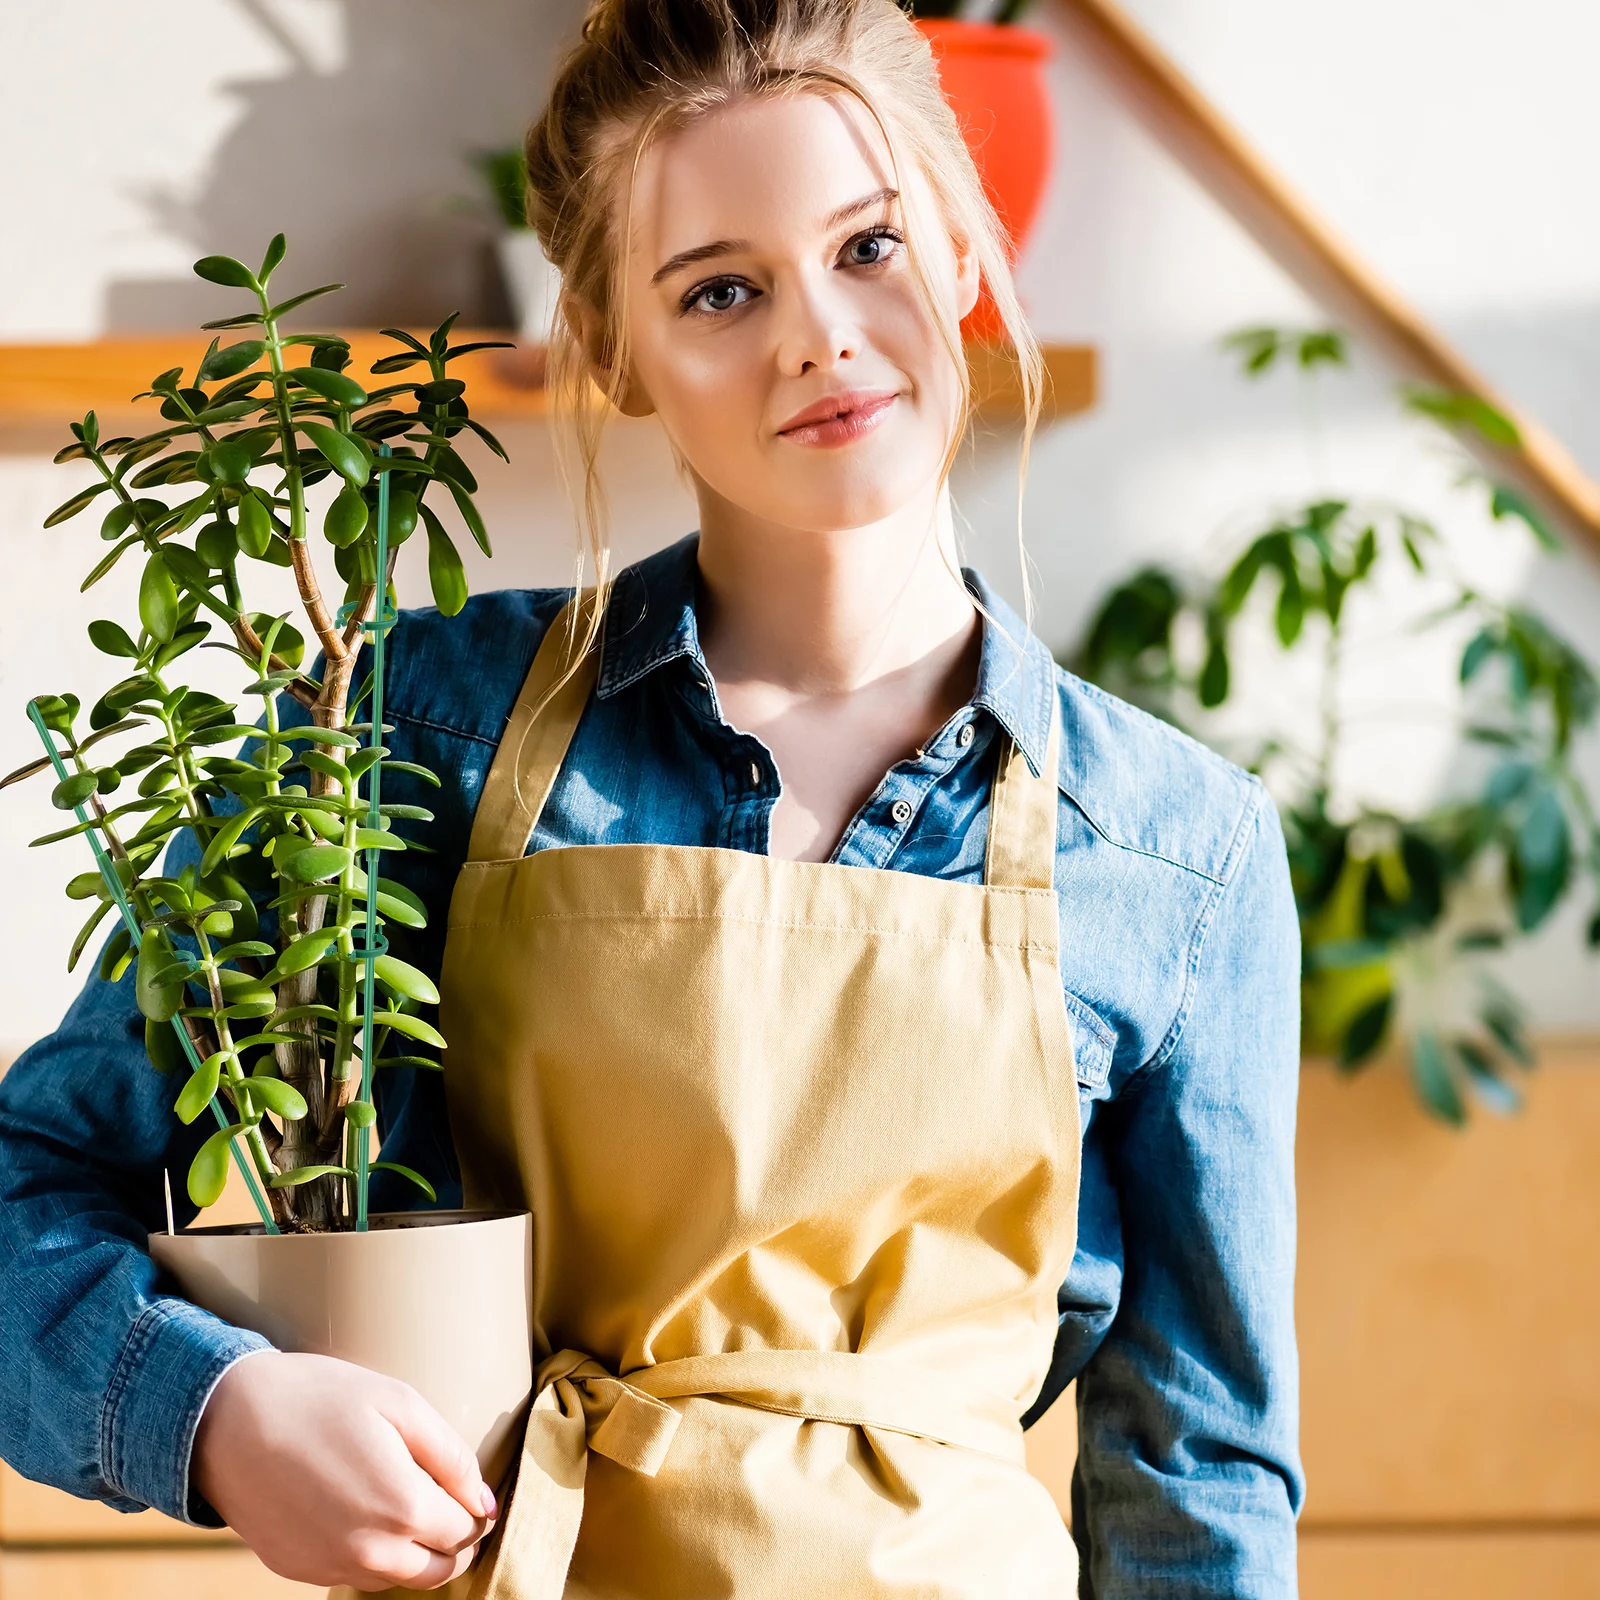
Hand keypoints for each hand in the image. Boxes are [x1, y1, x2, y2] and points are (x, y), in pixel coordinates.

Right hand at [192, 1350, 497, 1590]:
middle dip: (454, 1539)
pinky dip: (375, 1556)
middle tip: (445, 1500)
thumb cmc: (320, 1399)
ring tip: (405, 1504)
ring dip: (417, 1553)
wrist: (228, 1422)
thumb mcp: (400, 1404)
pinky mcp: (300, 1571)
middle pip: (440, 1568)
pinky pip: (357, 1576)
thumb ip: (452, 1456)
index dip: (475, 1509)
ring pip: (400, 1579)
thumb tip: (484, 1502)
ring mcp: (332, 1567)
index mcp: (404, 1508)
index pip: (466, 1531)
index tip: (468, 1487)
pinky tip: (363, 1514)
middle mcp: (371, 1552)